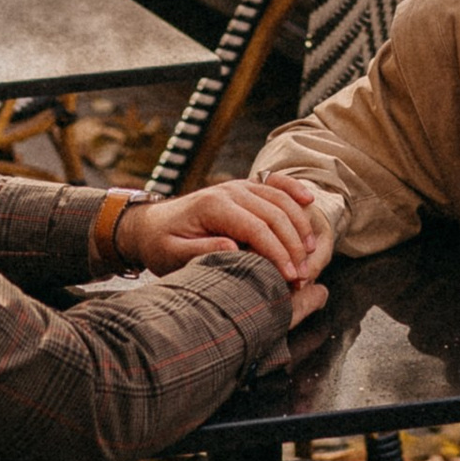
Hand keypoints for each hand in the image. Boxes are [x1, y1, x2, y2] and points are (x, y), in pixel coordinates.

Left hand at [130, 173, 331, 288]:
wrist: (149, 224)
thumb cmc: (160, 244)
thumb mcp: (172, 254)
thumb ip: (200, 251)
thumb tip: (233, 249)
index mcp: (213, 206)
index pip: (256, 227)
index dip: (277, 252)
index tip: (290, 277)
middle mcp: (229, 191)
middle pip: (274, 214)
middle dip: (293, 246)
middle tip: (303, 276)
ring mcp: (238, 186)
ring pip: (280, 199)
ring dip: (299, 226)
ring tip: (310, 255)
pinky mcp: (243, 188)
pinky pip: (274, 183)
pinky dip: (293, 189)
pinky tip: (309, 200)